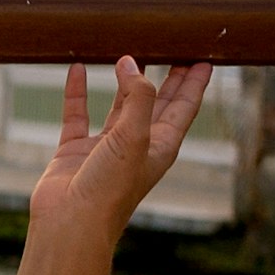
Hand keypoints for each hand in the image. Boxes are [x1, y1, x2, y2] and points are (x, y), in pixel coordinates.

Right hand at [29, 55, 211, 234]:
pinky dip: (77, 92)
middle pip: (157, 103)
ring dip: (125, 82)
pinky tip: (78, 69)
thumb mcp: (134, 137)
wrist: (70, 223)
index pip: (184, 107)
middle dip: (168, 78)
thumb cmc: (110, 189)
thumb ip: (138, 97)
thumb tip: (131, 64)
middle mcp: (137, 145)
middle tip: (175, 51)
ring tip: (128, 55)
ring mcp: (106, 147)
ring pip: (119, 106)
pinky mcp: (76, 150)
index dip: (194, 83)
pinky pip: (78, 114)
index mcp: (161, 146)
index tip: (204, 58)